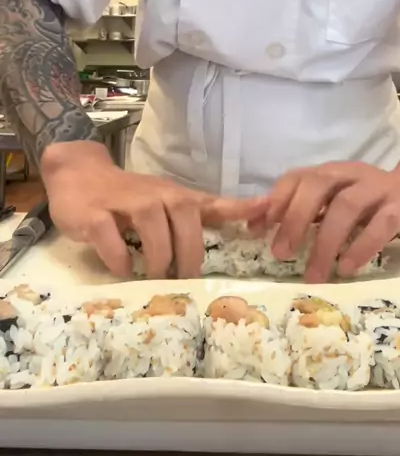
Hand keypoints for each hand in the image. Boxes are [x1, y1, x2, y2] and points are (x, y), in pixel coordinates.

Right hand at [41, 142, 267, 278]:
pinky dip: (119, 258)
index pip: (213, 203)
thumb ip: (202, 215)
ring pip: (152, 226)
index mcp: (176, 197)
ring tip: (155, 278)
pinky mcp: (95, 214)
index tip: (265, 213)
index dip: (240, 208)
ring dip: (158, 256)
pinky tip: (122, 271)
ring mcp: (125, 202)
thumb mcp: (169, 202)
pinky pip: (111, 238)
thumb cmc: (129, 196)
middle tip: (185, 279)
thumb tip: (247, 225)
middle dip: (189, 252)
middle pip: (185, 217)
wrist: (79, 175)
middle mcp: (156, 196)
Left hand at [260, 158, 399, 281]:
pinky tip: (347, 268)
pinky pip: (380, 224)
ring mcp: (377, 189)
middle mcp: (350, 175)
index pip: (297, 177)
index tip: (257, 231)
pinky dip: (361, 246)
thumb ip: (305, 210)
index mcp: (331, 172)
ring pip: (346, 206)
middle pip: (317, 186)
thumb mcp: (336, 199)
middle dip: (295, 219)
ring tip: (314, 274)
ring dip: (326, 242)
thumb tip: (257, 228)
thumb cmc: (372, 201)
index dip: (275, 201)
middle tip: (280, 254)